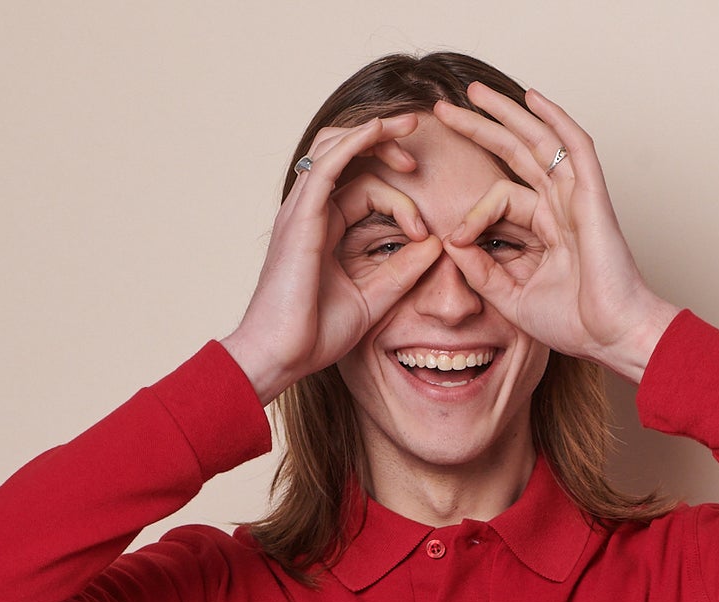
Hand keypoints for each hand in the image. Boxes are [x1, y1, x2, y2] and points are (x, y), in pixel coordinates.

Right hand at [219, 114, 442, 402]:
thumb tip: (437, 245)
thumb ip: (403, 272)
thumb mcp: (373, 299)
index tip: (425, 233)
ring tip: (410, 131)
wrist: (281, 355)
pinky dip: (356, 141)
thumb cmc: (316, 334)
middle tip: (418, 156)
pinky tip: (381, 130)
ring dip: (374, 134)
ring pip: (336, 148)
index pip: (363, 188)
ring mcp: (303, 210)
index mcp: (325, 228)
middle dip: (385, 144)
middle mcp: (311, 211)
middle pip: (346, 153)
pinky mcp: (302, 217)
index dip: (400, 199)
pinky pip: (327, 164)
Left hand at [432, 83, 680, 383]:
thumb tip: (450, 240)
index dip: (471, 214)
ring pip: (538, 140)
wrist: (611, 334)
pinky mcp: (592, 196)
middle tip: (443, 110)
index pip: (499, 199)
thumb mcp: (511, 298)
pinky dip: (555, 120)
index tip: (455, 240)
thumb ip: (480, 271)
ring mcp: (576, 197)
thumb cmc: (574, 322)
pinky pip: (574, 147)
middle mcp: (559, 205)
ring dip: (506, 113)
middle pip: (514, 152)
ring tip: (472, 92)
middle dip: (479, 128)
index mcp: (543, 229)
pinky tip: (531, 98)